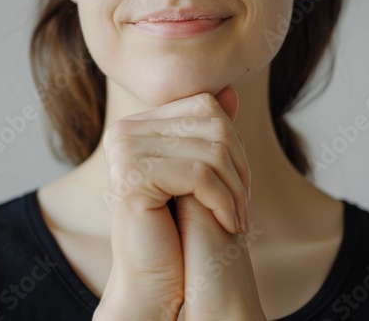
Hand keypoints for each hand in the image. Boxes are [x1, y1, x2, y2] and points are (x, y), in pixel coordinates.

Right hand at [94, 87, 249, 320]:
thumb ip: (209, 131)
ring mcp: (124, 151)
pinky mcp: (132, 177)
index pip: (203, 104)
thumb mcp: (200, 174)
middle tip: (244, 204)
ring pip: (211, 150)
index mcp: (137, 126)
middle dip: (240, 167)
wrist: (154, 279)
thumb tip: (228, 89)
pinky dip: (226, 203)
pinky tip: (231, 224)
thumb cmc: (178, 228)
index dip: (233, 141)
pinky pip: (200, 176)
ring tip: (239, 218)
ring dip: (236, 190)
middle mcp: (124, 132)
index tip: (240, 180)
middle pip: (212, 124)